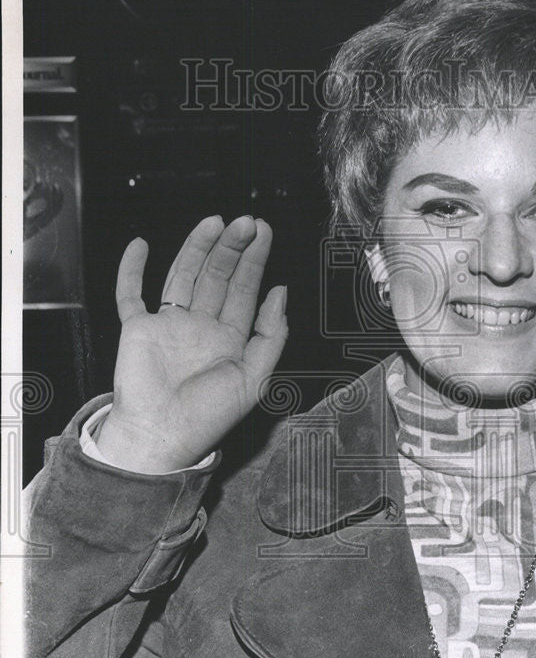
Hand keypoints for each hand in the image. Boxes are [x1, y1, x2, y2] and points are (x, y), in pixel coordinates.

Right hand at [95, 215, 287, 472]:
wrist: (161, 436)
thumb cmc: (209, 415)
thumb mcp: (255, 378)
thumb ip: (271, 335)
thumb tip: (281, 292)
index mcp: (230, 339)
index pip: (245, 290)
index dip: (255, 261)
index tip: (263, 232)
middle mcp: (201, 327)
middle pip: (218, 277)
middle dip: (232, 248)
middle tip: (245, 221)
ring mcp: (168, 326)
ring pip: (184, 276)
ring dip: (197, 248)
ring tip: (214, 222)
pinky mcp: (138, 329)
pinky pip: (131, 295)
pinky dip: (131, 270)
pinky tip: (141, 245)